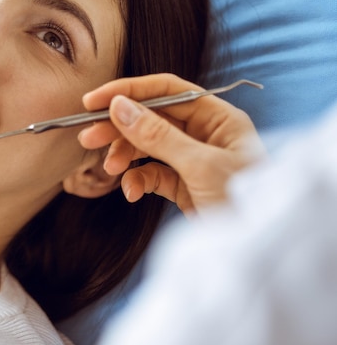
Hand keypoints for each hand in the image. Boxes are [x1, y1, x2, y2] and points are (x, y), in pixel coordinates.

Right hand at [78, 74, 264, 212]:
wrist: (256, 253)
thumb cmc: (245, 203)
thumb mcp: (200, 166)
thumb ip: (158, 135)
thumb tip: (120, 107)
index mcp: (218, 118)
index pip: (167, 91)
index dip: (129, 92)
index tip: (95, 101)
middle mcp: (205, 134)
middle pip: (152, 118)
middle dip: (120, 128)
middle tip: (89, 138)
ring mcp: (192, 160)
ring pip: (147, 146)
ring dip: (125, 156)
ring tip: (111, 169)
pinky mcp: (183, 185)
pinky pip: (151, 174)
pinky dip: (137, 181)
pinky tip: (132, 193)